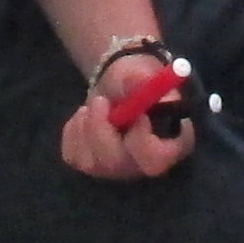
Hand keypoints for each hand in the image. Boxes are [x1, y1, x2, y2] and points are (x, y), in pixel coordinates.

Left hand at [57, 60, 198, 182]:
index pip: (158, 160)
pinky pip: (73, 155)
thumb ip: (144, 79)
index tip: (139, 116)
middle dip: (102, 130)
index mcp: (170, 145)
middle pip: (118, 165)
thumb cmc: (138, 81)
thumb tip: (137, 82)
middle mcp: (143, 165)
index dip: (143, 142)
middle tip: (99, 101)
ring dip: (87, 126)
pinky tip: (85, 116)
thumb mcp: (143, 72)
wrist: (119, 87)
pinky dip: (74, 131)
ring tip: (96, 103)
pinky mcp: (91, 166)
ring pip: (92, 161)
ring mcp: (116, 170)